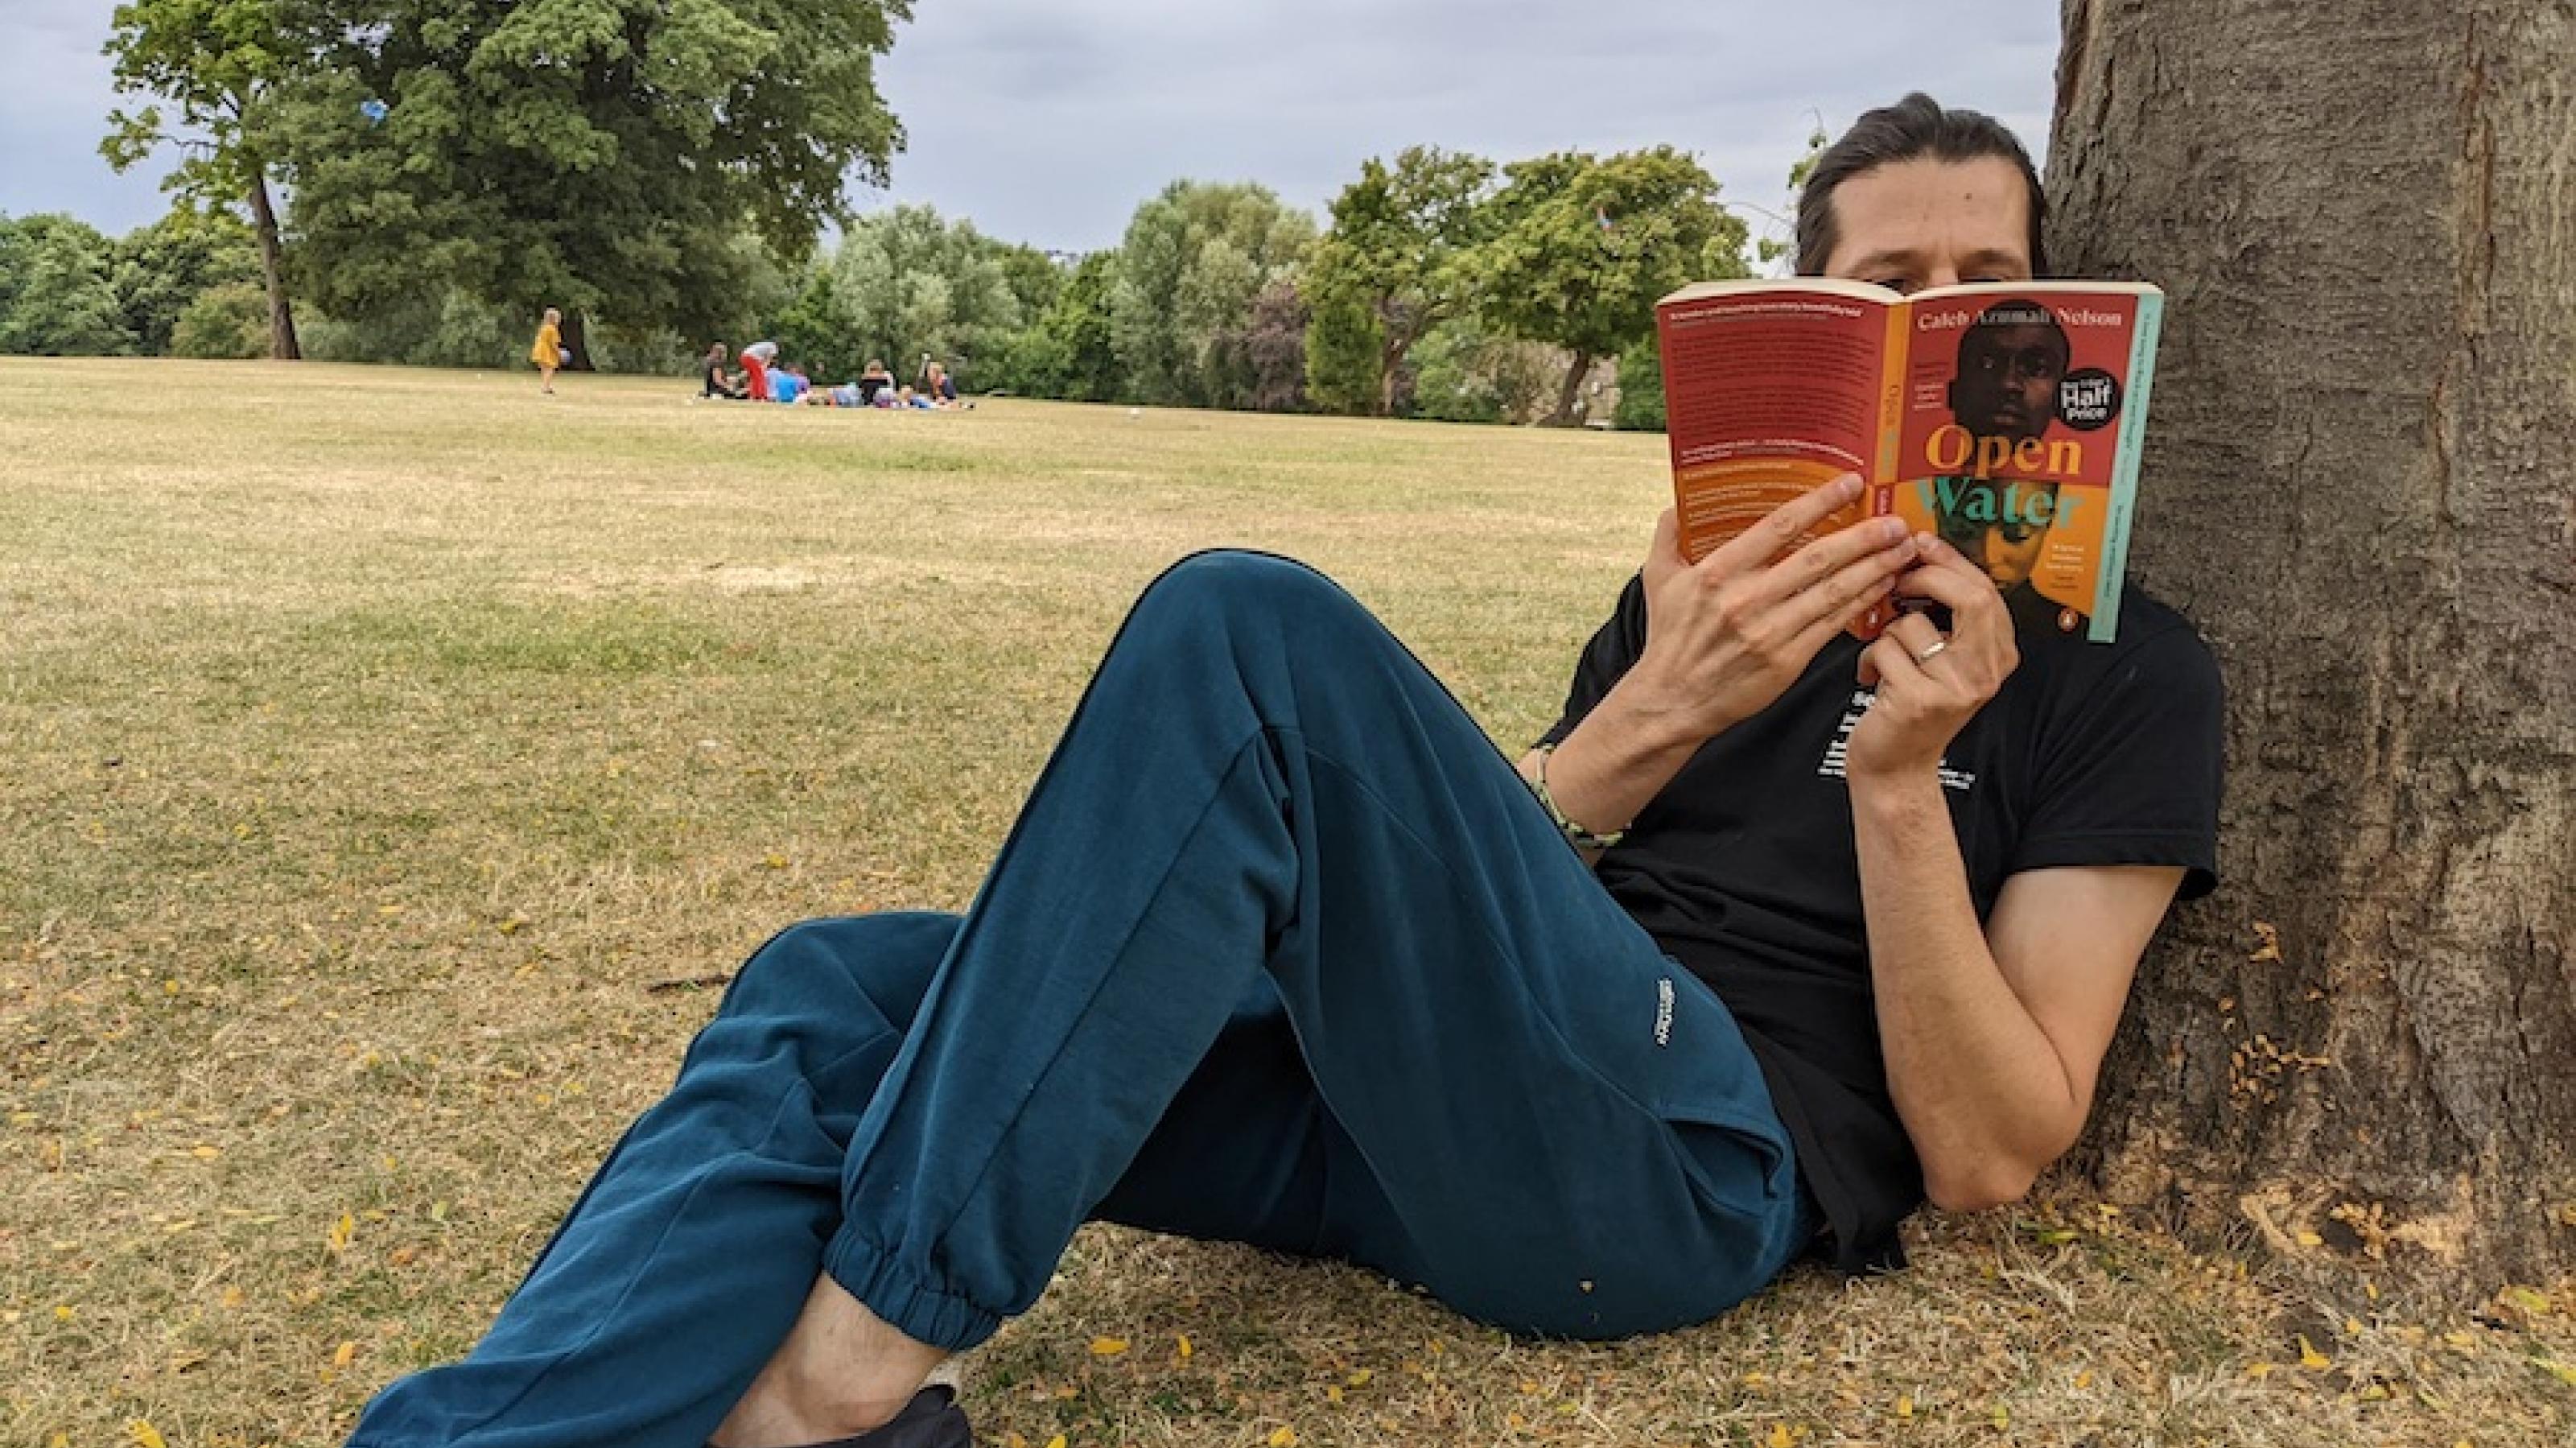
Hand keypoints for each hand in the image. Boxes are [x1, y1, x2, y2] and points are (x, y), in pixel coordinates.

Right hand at [1628, 474, 1917, 741]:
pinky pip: (1833, 625)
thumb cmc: (1669, 640)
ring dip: (1874, 568)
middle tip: (1895, 522)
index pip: (1778, 527)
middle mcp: (1745, 599)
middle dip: (1864, 537)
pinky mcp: (1786, 660)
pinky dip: (1861, 603)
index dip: (1820, 502)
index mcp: (1717, 572)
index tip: (1851, 485)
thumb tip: (1679, 503)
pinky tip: (1882, 587)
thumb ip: (1669, 536)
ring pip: (1833, 591)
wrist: (1671, 701)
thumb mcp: (1658, 580)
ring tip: (1902, 551)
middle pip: (1818, 558)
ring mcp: (1769, 631)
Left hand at [1846, 534, 2020, 779]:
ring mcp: (1956, 689)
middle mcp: (1986, 673)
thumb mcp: (1943, 660)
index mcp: (1999, 657)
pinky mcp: (1920, 701)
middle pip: (1969, 598)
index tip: (1922, 542)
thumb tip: (1923, 555)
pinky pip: (1884, 650)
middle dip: (1924, 578)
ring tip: (1885, 661)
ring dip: (1885, 635)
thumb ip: (1947, 617)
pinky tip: (1871, 681)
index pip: (1986, 592)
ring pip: (1911, 624)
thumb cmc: (1911, 704)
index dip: (1952, 562)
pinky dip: (1867, 660)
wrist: (1896, 768)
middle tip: (1897, 580)